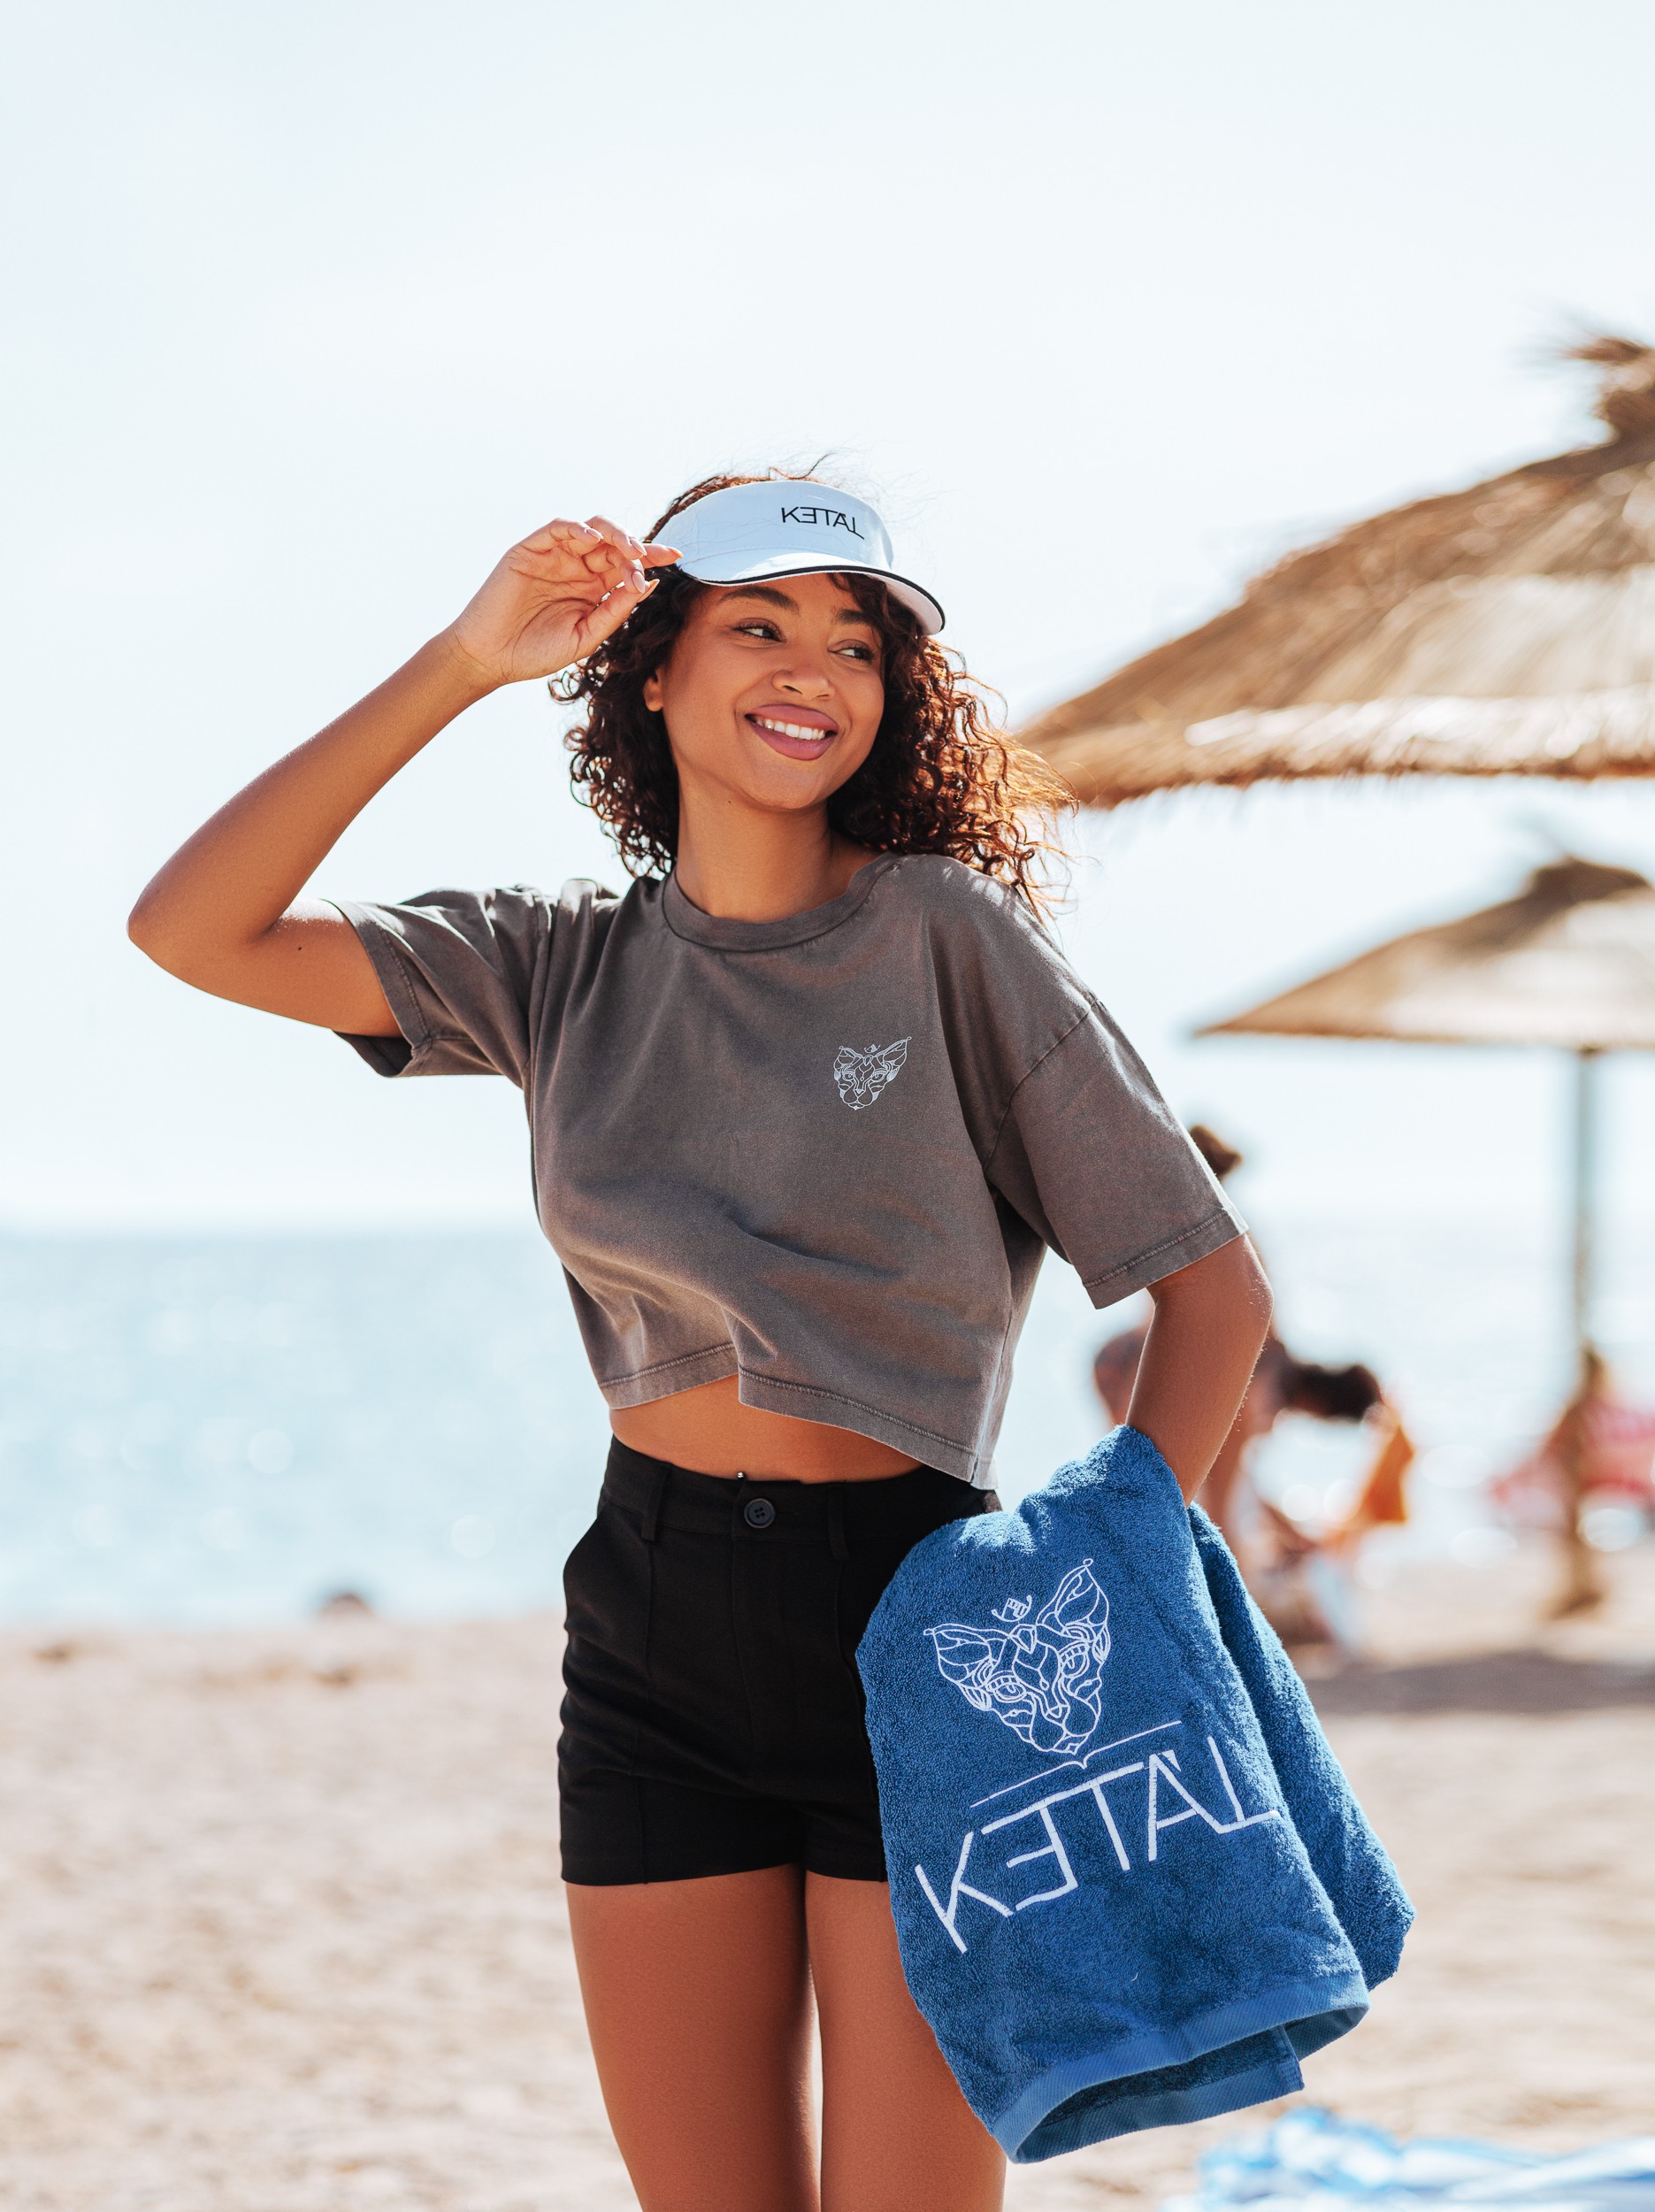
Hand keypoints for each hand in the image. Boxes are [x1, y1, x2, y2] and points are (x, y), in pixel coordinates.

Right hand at [444, 516, 679, 688]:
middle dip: (636, 545)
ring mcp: (554, 556)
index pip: (627, 565)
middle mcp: (577, 568)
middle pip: (614, 544)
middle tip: (648, 555)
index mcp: (594, 589)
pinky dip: (576, 528)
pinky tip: (592, 539)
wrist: (492, 658)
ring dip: (613, 533)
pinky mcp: (530, 549)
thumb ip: (615, 611)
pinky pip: (557, 528)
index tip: (677, 555)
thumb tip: (648, 585)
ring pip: (591, 529)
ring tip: (627, 547)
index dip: (653, 557)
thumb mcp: (585, 636)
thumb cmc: (536, 652)